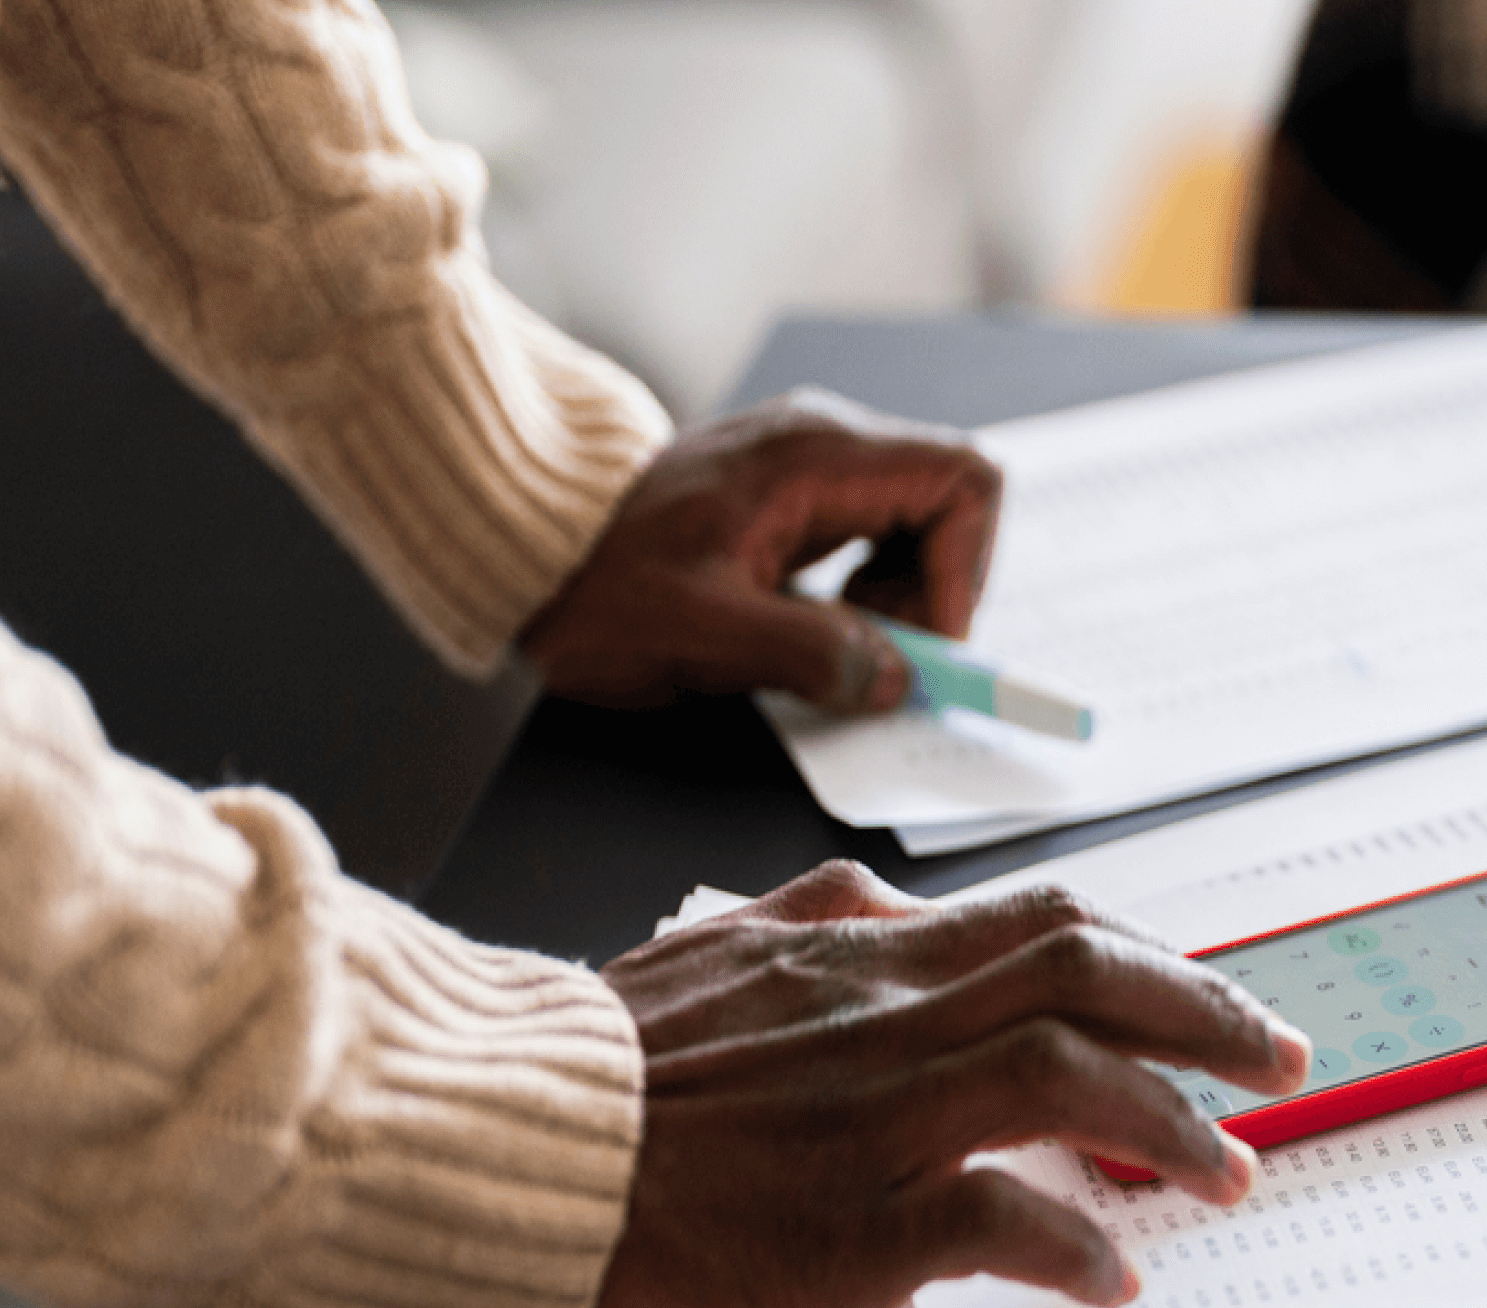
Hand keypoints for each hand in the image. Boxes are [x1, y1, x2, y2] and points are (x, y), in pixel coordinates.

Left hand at [517, 389, 1002, 714]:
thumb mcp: (702, 633)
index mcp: (817, 457)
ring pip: (915, 526)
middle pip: (949, 504)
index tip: (924, 645)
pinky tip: (814, 630)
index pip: (964, 483)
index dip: (965, 571)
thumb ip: (809, 654)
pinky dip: (867, 595)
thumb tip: (894, 681)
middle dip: (936, 592)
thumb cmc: (594, 584)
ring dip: (903, 599)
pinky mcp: (788, 502)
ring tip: (841, 647)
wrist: (520, 554)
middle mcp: (824, 447)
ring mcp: (807, 470)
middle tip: (883, 658)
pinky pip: (869, 540)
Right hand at [587, 862, 1312, 1307]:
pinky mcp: (860, 1219)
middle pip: (1094, 977)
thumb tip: (889, 904)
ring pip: (1075, 1081)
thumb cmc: (598, 1070)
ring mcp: (879, 1113)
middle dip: (1210, 1016)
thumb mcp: (716, 947)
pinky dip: (1077, 1246)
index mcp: (861, 948)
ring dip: (1173, 1129)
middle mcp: (889, 1012)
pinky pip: (1007, 1222)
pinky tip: (1111, 1275)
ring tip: (1229, 1172)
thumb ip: (817, 920)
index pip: (1051, 924)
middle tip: (1282, 1062)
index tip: (1214, 999)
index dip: (1156, 958)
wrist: (510, 1145)